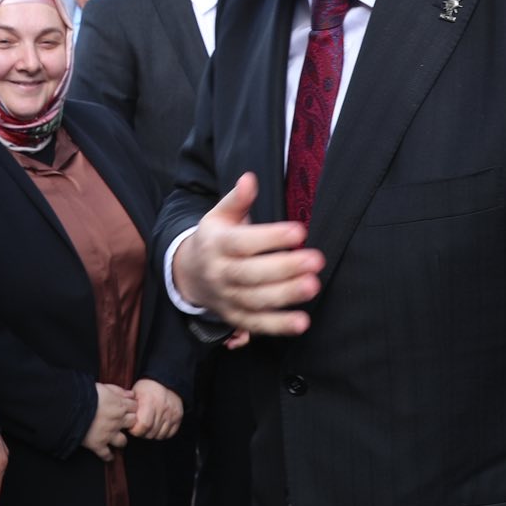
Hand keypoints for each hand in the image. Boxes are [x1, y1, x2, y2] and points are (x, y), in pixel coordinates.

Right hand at [82, 383, 135, 461]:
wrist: (71, 406)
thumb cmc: (86, 393)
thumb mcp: (104, 386)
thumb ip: (118, 390)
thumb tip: (131, 395)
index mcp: (119, 405)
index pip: (135, 407)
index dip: (131, 408)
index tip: (127, 408)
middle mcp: (117, 421)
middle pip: (132, 423)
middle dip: (129, 422)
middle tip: (123, 421)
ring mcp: (108, 434)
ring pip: (123, 441)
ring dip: (120, 440)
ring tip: (116, 438)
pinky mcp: (98, 444)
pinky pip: (106, 454)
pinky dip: (107, 456)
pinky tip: (108, 456)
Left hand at [127, 378, 183, 440]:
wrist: (165, 381)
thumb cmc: (147, 388)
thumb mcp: (135, 393)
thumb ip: (129, 407)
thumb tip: (123, 419)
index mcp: (150, 402)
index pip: (144, 425)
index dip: (136, 430)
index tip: (132, 428)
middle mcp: (162, 408)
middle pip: (151, 433)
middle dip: (142, 434)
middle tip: (139, 428)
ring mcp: (172, 414)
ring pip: (160, 435)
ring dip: (152, 434)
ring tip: (147, 427)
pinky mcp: (178, 417)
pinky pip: (169, 434)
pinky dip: (162, 434)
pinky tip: (156, 427)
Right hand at [171, 172, 322, 335]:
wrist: (189, 274)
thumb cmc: (215, 239)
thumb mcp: (220, 215)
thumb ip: (237, 199)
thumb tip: (249, 179)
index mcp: (216, 244)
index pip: (243, 242)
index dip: (271, 237)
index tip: (299, 231)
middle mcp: (219, 272)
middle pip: (250, 273)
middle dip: (285, 268)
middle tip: (316, 260)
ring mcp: (226, 297)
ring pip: (256, 300)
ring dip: (286, 295)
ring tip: (313, 285)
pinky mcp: (235, 317)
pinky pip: (256, 324)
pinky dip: (279, 326)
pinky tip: (302, 322)